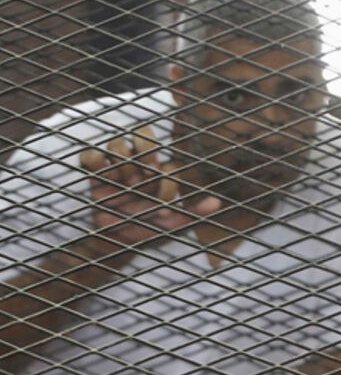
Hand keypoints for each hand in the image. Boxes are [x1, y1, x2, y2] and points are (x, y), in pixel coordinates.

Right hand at [78, 126, 219, 257]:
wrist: (121, 241)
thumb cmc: (150, 227)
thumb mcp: (175, 223)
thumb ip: (195, 211)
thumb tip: (217, 203)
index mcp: (158, 173)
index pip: (166, 162)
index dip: (167, 177)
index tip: (164, 201)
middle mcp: (138, 165)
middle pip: (141, 134)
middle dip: (146, 149)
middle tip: (148, 171)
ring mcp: (115, 168)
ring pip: (116, 142)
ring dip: (123, 158)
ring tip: (127, 182)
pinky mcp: (94, 174)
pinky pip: (89, 155)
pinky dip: (94, 160)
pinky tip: (103, 175)